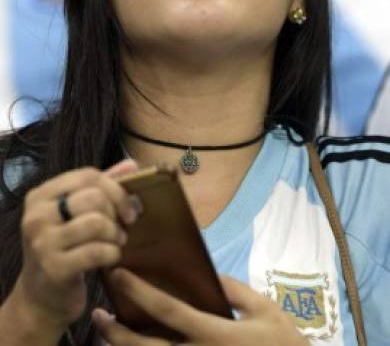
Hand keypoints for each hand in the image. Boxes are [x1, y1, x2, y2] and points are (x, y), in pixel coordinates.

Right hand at [10, 160, 138, 335]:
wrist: (41, 298)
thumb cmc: (65, 248)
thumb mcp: (76, 214)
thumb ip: (102, 187)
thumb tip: (132, 164)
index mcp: (41, 195)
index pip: (87, 175)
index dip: (116, 188)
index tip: (129, 207)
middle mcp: (36, 215)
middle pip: (93, 197)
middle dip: (116, 213)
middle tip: (121, 228)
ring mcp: (42, 243)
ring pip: (96, 223)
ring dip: (115, 234)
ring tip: (116, 242)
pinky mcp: (54, 268)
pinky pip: (97, 252)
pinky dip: (112, 253)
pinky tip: (112, 258)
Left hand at [92, 269, 308, 344]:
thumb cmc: (284, 344)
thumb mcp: (265, 309)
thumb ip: (235, 291)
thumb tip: (209, 276)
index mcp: (215, 334)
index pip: (168, 311)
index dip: (140, 293)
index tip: (119, 275)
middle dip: (117, 333)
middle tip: (98, 315)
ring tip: (107, 335)